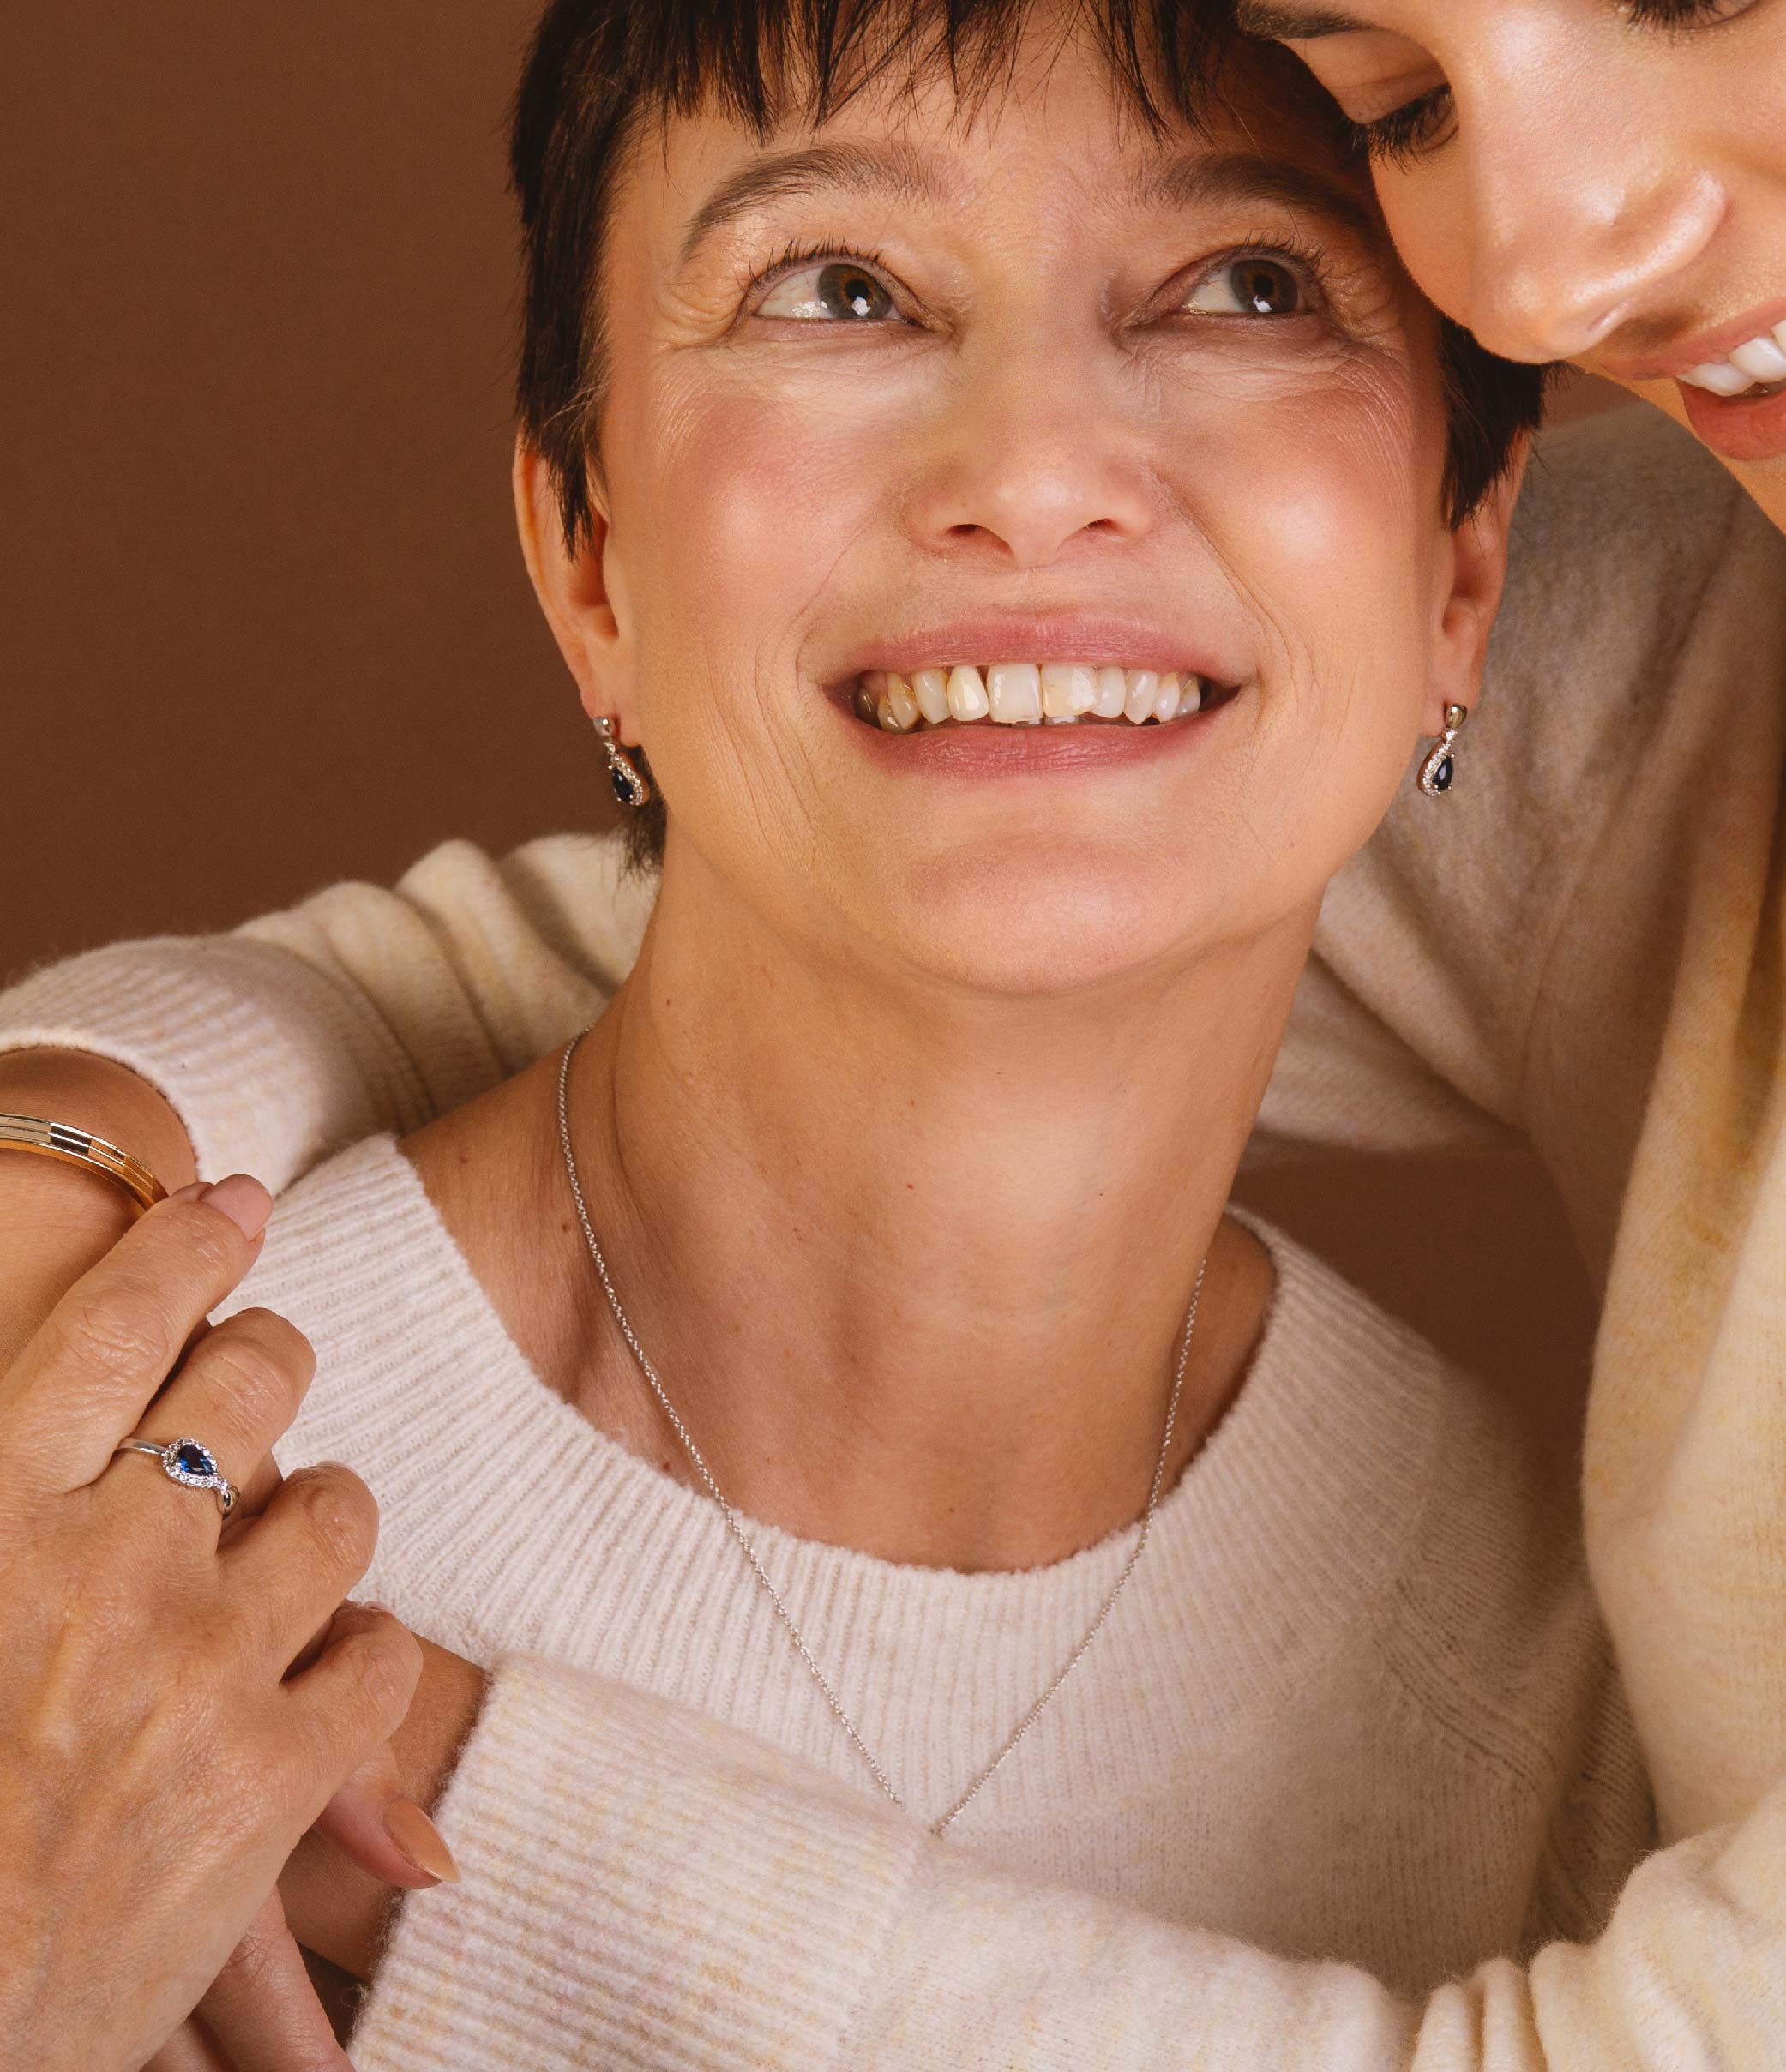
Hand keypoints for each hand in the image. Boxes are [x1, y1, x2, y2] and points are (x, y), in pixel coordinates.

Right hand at [0, 1177, 420, 2071]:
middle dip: (270, 1349)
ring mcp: (204, 1672)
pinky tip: (331, 1661)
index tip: (238, 1203)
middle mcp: (110, 1572)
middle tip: (269, 1352)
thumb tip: (29, 1456)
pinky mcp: (273, 1783)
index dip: (186, 1248)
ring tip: (301, 1523)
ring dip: (324, 1506)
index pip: (114, 1330)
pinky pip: (380, 1661)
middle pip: (248, 1385)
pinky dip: (362, 1652)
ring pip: (336, 1514)